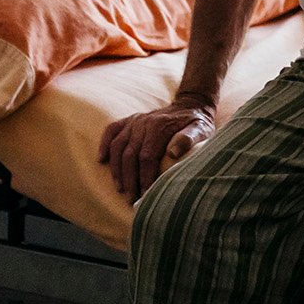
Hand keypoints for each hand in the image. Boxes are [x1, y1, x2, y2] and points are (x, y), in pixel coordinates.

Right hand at [98, 99, 214, 201]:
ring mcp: (135, 121)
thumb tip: (172, 153)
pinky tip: (102, 160)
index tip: (145, 194)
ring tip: (120, 188)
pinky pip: (111, 130)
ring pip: (118, 146)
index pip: (147, 156)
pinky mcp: (129, 120)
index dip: (144, 177)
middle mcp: (143, 122)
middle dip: (129, 179)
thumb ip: (189, 138)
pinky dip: (104, 144)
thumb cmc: (196, 122)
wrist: (191, 104)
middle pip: (129, 154)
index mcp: (159, 126)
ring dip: (117, 169)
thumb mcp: (201, 129)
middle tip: (131, 198)